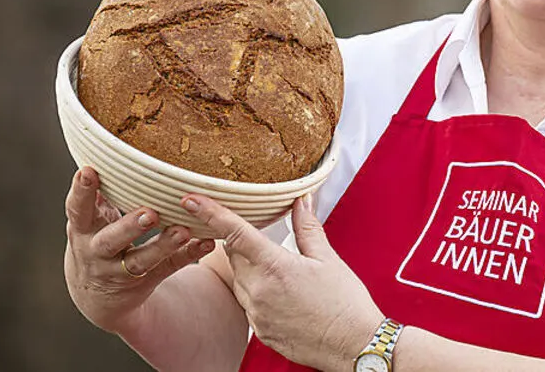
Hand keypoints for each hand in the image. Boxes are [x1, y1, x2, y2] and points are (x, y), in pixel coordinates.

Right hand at [63, 167, 215, 332]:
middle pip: (111, 240)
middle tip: (150, 213)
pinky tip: (206, 243)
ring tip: (183, 231)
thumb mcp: (88, 221)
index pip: (78, 209)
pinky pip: (168, 268)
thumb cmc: (97, 242)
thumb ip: (97, 194)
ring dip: (163, 245)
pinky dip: (188, 256)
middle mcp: (97, 252)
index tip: (88, 171)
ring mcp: (119, 270)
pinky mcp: (144, 281)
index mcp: (83, 230)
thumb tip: (105, 151)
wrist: (97, 297)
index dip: (81, 191)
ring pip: (141, 260)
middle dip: (129, 227)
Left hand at [182, 193, 383, 370]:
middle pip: (234, 255)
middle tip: (265, 239)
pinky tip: (283, 294)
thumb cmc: (345, 304)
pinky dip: (258, 291)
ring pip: (240, 279)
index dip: (210, 213)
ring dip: (251, 268)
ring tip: (284, 272)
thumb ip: (307, 227)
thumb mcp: (327, 258)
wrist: (353, 345)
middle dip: (243, 243)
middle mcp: (259, 291)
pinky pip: (248, 302)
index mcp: (275, 267)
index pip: (233, 232)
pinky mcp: (259, 330)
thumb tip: (301, 201)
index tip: (191, 200)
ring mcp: (257, 313)